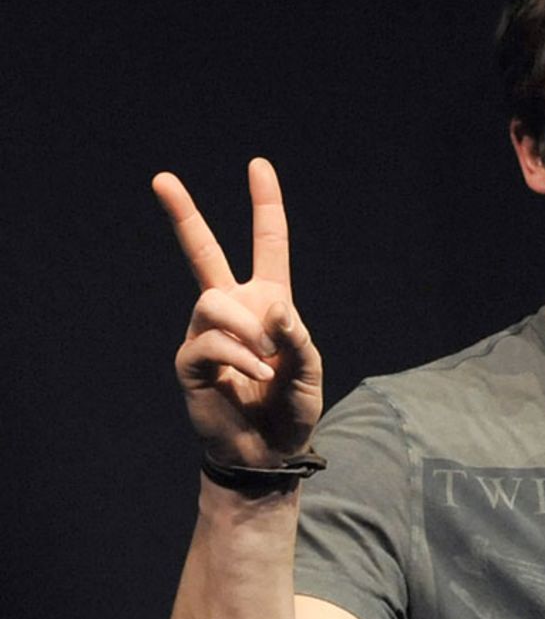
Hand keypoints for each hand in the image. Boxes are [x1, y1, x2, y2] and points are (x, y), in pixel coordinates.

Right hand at [153, 158, 321, 466]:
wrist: (269, 452)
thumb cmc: (291, 410)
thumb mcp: (310, 372)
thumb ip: (297, 338)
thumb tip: (272, 310)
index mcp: (268, 304)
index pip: (267, 246)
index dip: (265, 206)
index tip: (259, 166)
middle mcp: (232, 310)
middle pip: (203, 252)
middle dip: (183, 215)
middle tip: (161, 179)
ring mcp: (206, 334)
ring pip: (214, 301)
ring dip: (247, 330)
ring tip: (267, 362)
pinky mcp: (191, 361)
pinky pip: (211, 342)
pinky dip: (241, 357)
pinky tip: (258, 376)